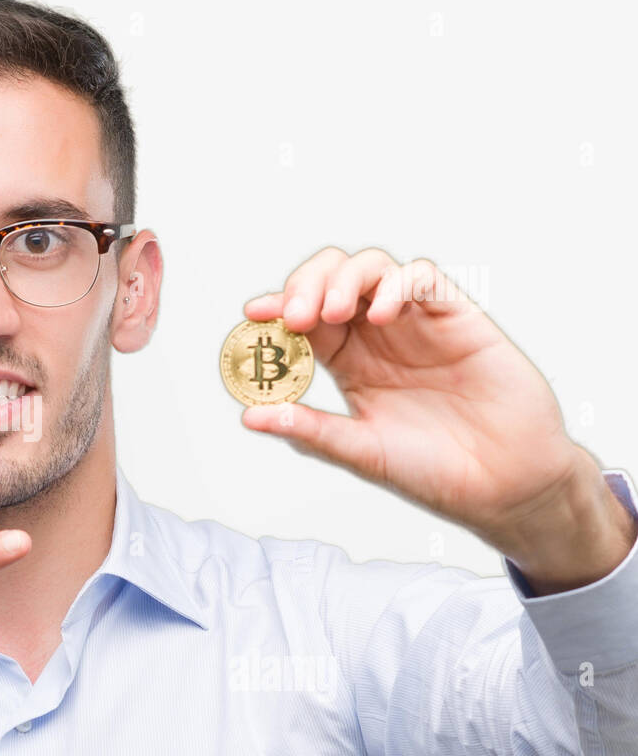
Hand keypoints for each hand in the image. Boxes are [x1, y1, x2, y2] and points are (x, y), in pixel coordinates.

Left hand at [240, 246, 598, 553]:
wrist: (506, 486)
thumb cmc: (436, 471)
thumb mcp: (361, 452)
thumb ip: (311, 430)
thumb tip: (250, 417)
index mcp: (348, 363)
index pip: (303, 321)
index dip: (277, 311)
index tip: (254, 315)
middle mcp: (377, 336)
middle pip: (331, 281)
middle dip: (306, 286)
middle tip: (295, 315)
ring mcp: (417, 323)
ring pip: (373, 269)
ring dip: (344, 280)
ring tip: (333, 313)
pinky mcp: (457, 317)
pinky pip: (423, 278)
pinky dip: (397, 284)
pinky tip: (381, 315)